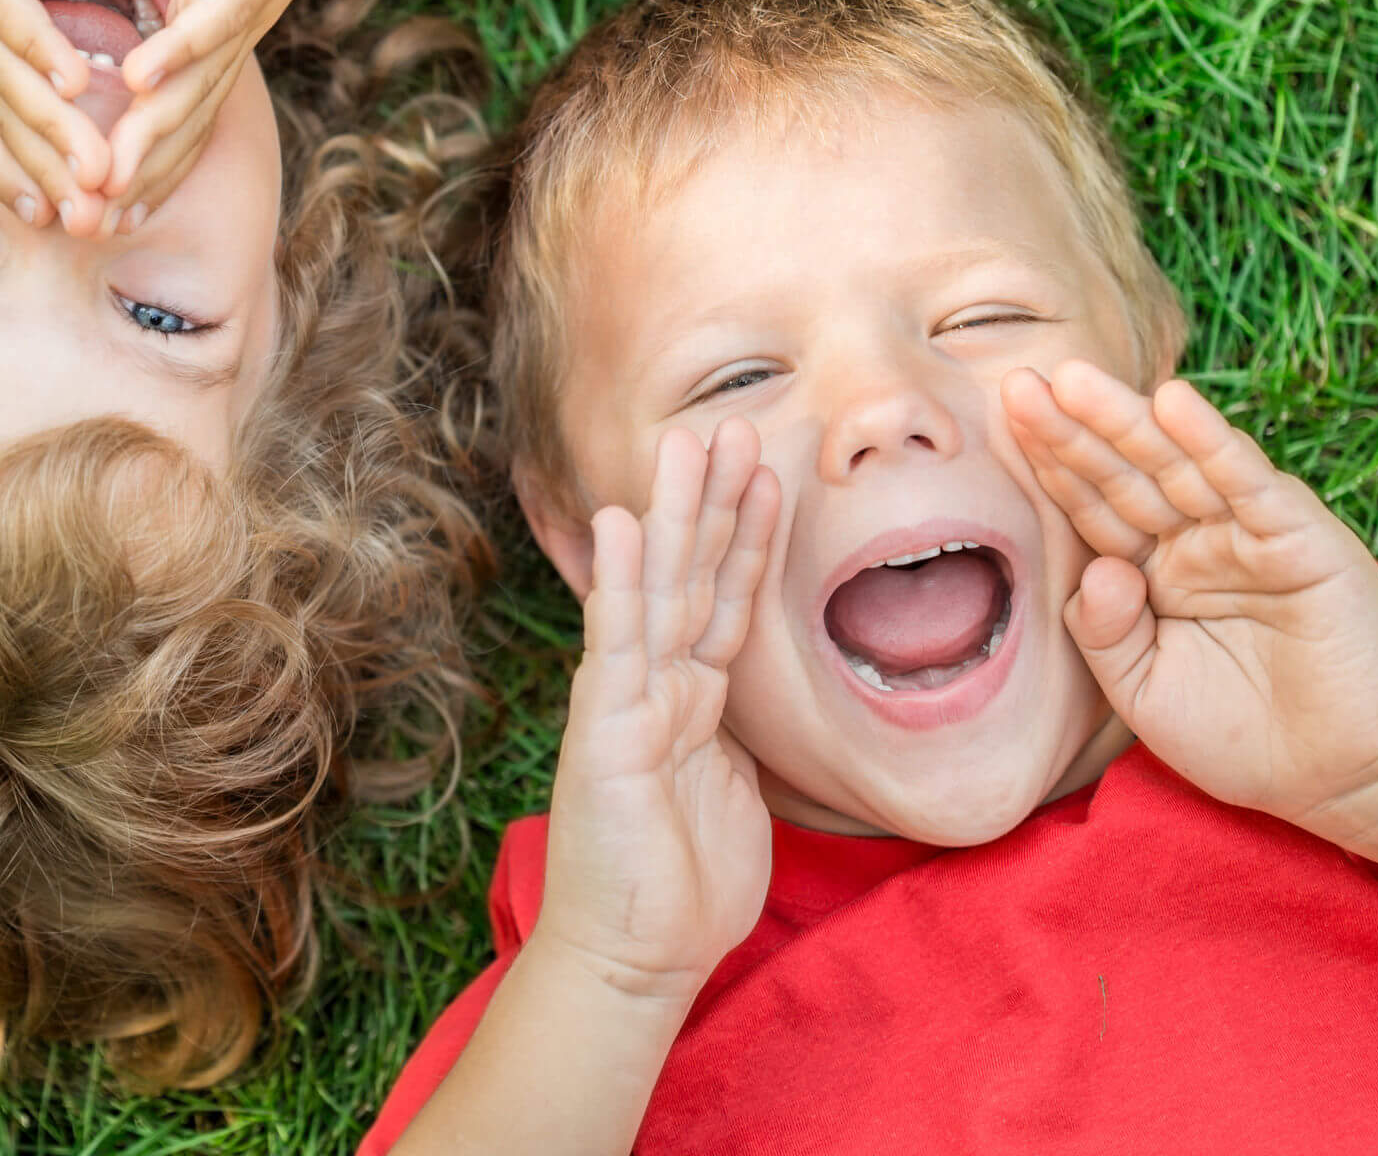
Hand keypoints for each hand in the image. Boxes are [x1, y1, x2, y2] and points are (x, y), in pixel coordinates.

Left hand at [0, 0, 111, 233]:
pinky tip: (77, 84)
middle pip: (2, 119)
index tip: (57, 206)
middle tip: (92, 226)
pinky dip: (39, 51)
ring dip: (54, 132)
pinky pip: (6, 15)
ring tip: (97, 172)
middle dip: (49, 175)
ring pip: (10, 82)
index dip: (19, 161)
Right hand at [52, 0, 422, 223]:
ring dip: (153, 134)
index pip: (169, 101)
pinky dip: (181, 49)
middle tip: (87, 228)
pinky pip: (218, 15)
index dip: (132, 153)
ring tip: (108, 179)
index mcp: (211, 14)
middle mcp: (233, 22)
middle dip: (137, 174)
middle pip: (182, 116)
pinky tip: (141, 80)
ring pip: (197, 84)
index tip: (87, 201)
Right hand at [536, 421, 780, 1004]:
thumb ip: (742, 737)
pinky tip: (623, 524)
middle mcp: (655, 685)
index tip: (771, 472)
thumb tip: (760, 705)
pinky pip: (618, 641)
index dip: (749, 534)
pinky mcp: (606, 726)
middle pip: (692, 574)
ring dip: (677, 512)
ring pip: (659, 588)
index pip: (726, 598)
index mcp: (692, 699)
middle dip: (713, 499)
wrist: (636, 954)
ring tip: (690, 442)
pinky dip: (619, 580)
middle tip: (733, 422)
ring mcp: (627, 699)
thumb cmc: (683, 887)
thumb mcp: (738, 793)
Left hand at [1003, 361, 1377, 849]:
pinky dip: (1213, 442)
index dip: (1050, 465)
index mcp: (1150, 572)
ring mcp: (1245, 535)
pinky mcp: (1300, 539)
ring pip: (1176, 466)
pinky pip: (1248, 484)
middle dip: (1072, 429)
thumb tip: (1098, 568)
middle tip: (1017, 382)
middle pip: (1123, 474)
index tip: (999, 420)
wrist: (1350, 775)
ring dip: (1127, 420)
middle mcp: (1193, 541)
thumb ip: (1104, 634)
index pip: (1090, 507)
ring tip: (1073, 379)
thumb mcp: (1145, 693)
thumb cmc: (1244, 739)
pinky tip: (1175, 402)